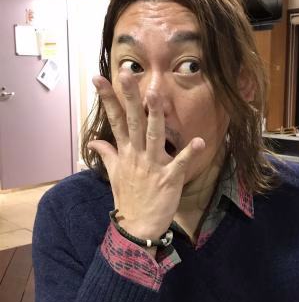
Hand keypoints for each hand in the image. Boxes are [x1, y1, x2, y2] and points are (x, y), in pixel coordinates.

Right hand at [88, 73, 204, 239]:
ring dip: (155, 116)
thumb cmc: (128, 199)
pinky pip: (180, 163)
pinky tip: (199, 141)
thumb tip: (96, 141)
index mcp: (125, 153)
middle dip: (129, 97)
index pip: (114, 120)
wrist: (137, 227)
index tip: (99, 78)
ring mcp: (153, 166)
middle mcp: (136, 156)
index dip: (108, 99)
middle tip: (127, 74)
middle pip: (132, 121)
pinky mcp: (169, 179)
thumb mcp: (113, 175)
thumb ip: (107, 154)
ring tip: (156, 94)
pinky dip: (189, 153)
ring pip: (154, 136)